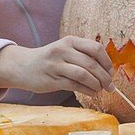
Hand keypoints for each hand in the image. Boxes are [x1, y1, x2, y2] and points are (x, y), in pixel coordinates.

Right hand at [0, 36, 114, 96]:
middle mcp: (63, 50)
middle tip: (110, 86)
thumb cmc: (51, 59)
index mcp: (70, 41)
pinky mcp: (51, 79)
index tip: (111, 72)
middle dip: (104, 76)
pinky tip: (92, 93)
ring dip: (96, 84)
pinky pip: (74, 85)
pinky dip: (87, 90)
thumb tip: (108, 70)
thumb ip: (84, 55)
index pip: (96, 48)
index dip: (107, 61)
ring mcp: (56, 65)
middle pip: (91, 63)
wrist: (23, 66)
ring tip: (101, 89)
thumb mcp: (66, 50)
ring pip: (83, 75)